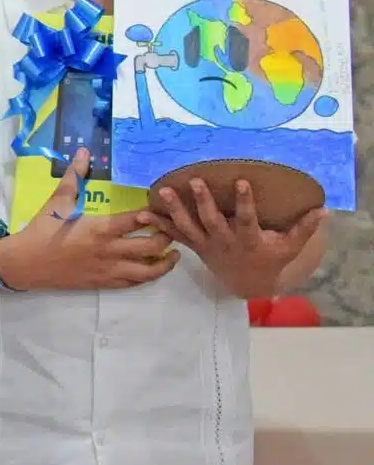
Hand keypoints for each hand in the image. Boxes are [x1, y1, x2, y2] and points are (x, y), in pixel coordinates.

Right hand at [0, 149, 176, 290]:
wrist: (25, 263)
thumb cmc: (41, 229)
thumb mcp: (57, 201)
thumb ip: (74, 177)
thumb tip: (84, 152)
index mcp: (101, 228)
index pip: (139, 220)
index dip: (154, 212)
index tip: (160, 206)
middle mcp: (110, 251)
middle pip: (152, 245)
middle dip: (167, 236)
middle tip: (171, 227)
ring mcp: (109, 270)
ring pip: (149, 271)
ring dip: (165, 262)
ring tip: (173, 252)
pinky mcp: (104, 283)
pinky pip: (134, 283)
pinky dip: (148, 276)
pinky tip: (152, 267)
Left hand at [142, 179, 325, 299]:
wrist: (248, 283)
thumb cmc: (270, 260)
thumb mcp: (289, 247)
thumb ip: (303, 228)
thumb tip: (324, 210)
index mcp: (248, 239)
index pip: (246, 218)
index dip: (243, 202)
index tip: (241, 181)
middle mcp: (224, 242)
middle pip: (211, 220)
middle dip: (202, 201)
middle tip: (193, 181)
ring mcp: (206, 245)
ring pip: (187, 227)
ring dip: (173, 210)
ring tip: (161, 192)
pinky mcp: (194, 246)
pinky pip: (173, 235)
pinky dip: (158, 225)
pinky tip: (141, 213)